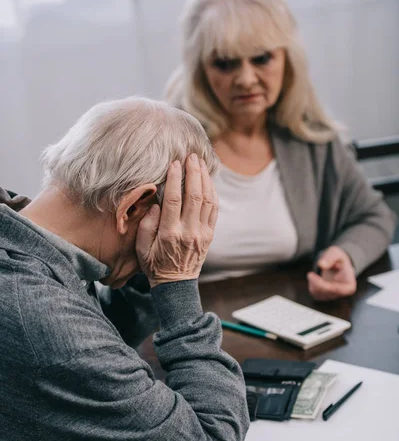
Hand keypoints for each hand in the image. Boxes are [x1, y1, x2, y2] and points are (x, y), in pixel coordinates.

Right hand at [136, 154, 217, 286]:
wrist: (176, 284)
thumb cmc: (154, 264)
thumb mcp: (141, 248)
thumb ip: (147, 225)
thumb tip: (156, 205)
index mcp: (169, 233)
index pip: (174, 199)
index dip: (175, 179)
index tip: (174, 163)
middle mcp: (189, 231)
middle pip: (194, 195)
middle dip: (194, 173)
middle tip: (191, 156)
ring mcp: (202, 233)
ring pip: (208, 200)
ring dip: (205, 179)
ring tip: (200, 163)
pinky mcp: (210, 235)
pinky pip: (214, 209)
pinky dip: (213, 192)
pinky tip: (208, 181)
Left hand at [307, 246, 356, 300]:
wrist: (337, 263)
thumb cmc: (338, 258)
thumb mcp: (335, 253)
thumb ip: (330, 258)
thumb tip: (321, 265)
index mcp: (349, 286)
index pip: (334, 289)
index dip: (320, 283)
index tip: (310, 275)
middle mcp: (342, 294)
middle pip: (325, 293)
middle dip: (315, 283)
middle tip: (310, 274)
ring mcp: (333, 296)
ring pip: (318, 295)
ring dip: (313, 284)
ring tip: (315, 273)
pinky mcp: (325, 296)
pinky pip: (315, 294)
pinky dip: (312, 286)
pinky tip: (314, 278)